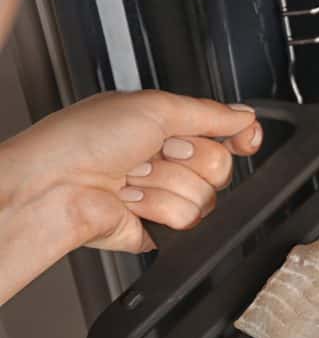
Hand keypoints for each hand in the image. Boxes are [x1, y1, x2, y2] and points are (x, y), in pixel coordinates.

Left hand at [0, 90, 260, 301]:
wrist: (54, 187)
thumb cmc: (82, 140)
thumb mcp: (153, 107)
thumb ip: (208, 113)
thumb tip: (246, 117)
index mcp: (166, 127)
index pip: (224, 134)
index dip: (239, 138)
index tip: (244, 139)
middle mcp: (168, 163)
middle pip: (221, 168)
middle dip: (188, 160)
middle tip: (153, 154)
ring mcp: (164, 197)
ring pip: (206, 199)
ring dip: (166, 186)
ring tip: (131, 178)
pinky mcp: (161, 230)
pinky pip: (190, 226)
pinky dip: (159, 210)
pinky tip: (131, 201)